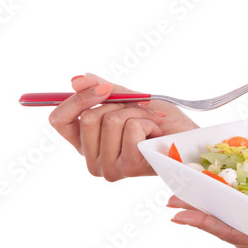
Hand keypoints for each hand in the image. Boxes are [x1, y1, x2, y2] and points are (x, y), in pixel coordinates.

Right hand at [48, 73, 198, 180]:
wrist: (189, 137)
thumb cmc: (161, 122)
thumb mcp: (128, 99)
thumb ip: (101, 90)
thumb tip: (75, 79)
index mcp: (86, 144)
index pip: (59, 120)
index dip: (76, 99)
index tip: (102, 87)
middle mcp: (92, 160)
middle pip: (88, 117)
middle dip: (119, 105)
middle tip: (139, 112)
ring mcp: (109, 167)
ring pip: (110, 120)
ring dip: (137, 113)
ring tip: (151, 124)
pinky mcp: (128, 167)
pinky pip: (130, 127)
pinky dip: (148, 121)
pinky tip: (156, 135)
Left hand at [166, 195, 247, 247]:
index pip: (233, 232)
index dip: (205, 222)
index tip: (178, 212)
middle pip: (229, 226)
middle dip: (201, 213)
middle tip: (174, 199)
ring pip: (240, 222)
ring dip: (217, 209)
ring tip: (197, 196)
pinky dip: (242, 206)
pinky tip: (240, 198)